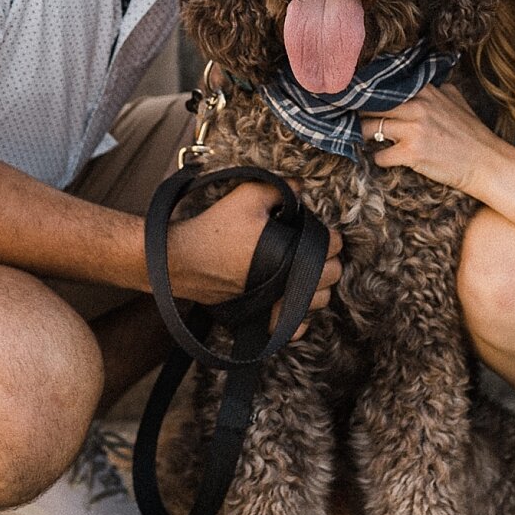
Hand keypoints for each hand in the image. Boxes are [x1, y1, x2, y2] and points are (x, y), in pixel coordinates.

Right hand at [164, 179, 342, 335]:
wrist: (181, 260)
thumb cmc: (214, 229)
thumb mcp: (247, 197)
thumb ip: (280, 190)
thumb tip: (300, 186)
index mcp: (293, 251)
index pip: (333, 245)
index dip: (328, 234)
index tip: (318, 230)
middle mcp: (290, 282)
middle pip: (333, 275)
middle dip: (327, 259)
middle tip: (312, 248)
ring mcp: (278, 304)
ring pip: (318, 302)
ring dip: (317, 286)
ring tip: (303, 272)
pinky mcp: (263, 318)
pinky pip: (295, 328)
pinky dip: (299, 318)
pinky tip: (291, 301)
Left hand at [359, 83, 506, 197]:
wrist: (487, 163)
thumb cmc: (472, 134)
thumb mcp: (456, 100)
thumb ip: (436, 88)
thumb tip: (419, 83)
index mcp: (425, 90)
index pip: (384, 86)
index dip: (368, 94)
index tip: (357, 99)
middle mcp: (417, 106)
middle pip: (370, 106)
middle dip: (360, 115)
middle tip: (353, 122)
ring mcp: (413, 129)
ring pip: (369, 129)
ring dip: (365, 137)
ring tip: (367, 141)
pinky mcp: (411, 153)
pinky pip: (379, 156)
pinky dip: (379, 159)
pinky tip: (387, 159)